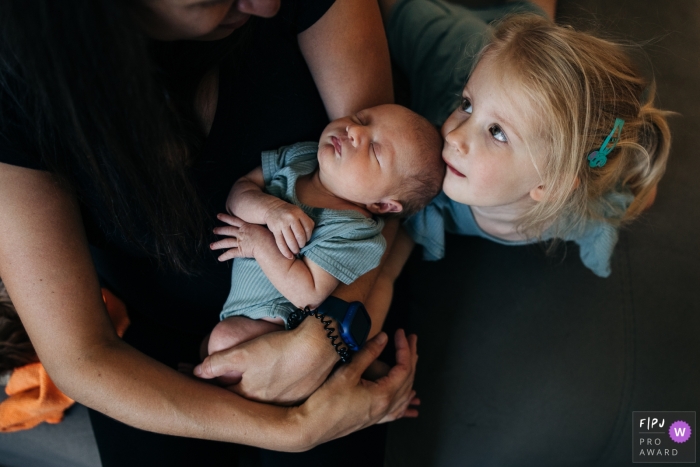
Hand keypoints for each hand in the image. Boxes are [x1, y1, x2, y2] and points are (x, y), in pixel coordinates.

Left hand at [194, 316, 339, 403]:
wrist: (320, 345)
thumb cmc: (279, 349)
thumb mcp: (244, 353)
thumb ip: (218, 363)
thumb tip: (197, 372)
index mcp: (250, 395)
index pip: (223, 393)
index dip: (209, 383)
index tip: (195, 372)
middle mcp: (267, 404)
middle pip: (243, 396)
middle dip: (230, 387)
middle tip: (220, 375)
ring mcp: (286, 401)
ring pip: (263, 395)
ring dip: (254, 386)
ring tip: (249, 374)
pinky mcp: (301, 393)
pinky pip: (281, 391)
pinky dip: (274, 384)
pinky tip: (274, 372)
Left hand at [211, 213, 269, 260]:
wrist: (267, 244)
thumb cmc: (271, 236)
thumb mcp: (267, 227)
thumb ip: (261, 226)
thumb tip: (264, 224)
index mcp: (247, 226)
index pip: (234, 220)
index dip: (225, 218)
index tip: (218, 215)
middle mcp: (242, 233)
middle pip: (228, 230)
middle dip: (220, 230)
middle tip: (214, 230)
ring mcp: (240, 242)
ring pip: (226, 242)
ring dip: (218, 244)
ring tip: (211, 246)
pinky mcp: (241, 250)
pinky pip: (230, 253)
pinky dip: (224, 256)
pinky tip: (219, 259)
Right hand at [263, 199, 314, 258]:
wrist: (272, 208)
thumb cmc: (289, 213)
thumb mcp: (299, 213)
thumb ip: (306, 221)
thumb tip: (312, 236)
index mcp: (299, 213)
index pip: (308, 228)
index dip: (309, 237)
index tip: (307, 241)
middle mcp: (291, 217)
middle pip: (300, 235)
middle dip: (302, 244)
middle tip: (301, 247)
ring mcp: (282, 223)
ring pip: (290, 241)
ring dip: (295, 249)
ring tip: (296, 252)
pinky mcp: (274, 229)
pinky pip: (281, 243)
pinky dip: (285, 251)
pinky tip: (289, 256)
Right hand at [295, 329, 419, 449]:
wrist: (311, 427)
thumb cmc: (326, 403)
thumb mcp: (347, 373)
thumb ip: (367, 354)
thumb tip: (383, 338)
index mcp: (382, 395)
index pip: (403, 368)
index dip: (404, 348)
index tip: (400, 333)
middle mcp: (385, 407)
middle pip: (408, 379)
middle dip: (411, 357)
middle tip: (411, 340)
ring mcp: (379, 415)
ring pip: (405, 395)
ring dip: (410, 375)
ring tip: (411, 361)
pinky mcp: (371, 419)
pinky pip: (396, 410)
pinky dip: (404, 399)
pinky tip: (406, 398)